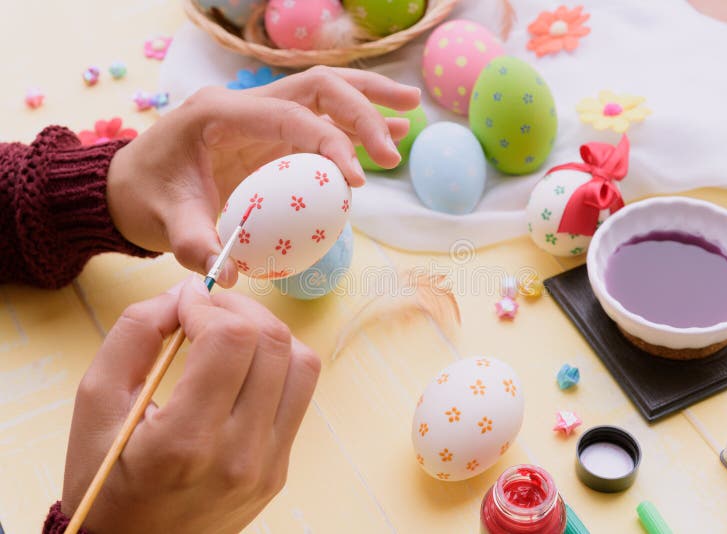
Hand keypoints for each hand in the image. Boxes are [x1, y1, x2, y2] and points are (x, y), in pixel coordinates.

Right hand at [61, 277, 319, 532]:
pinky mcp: (281, 467)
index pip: (230, 340)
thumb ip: (135, 334)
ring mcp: (268, 464)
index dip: (209, 306)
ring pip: (301, 363)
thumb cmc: (105, 477)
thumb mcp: (96, 402)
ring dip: (267, 334)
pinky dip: (279, 365)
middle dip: (240, 310)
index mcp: (185, 441)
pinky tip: (245, 367)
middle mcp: (239, 454)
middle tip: (209, 311)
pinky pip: (301, 395)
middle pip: (273, 343)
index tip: (186, 305)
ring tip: (231, 334)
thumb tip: (185, 292)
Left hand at [106, 67, 420, 286]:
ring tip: (412, 109)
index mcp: (219, 115)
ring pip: (325, 93)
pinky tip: (389, 134)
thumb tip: (229, 278)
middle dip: (362, 111)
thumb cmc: (144, 199)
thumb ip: (195, 247)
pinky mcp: (271, 136)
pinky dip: (355, 127)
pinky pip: (320, 122)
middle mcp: (245, 105)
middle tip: (393, 150)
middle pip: (318, 87)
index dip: (331, 141)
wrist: (128, 188)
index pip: (291, 115)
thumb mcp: (163, 224)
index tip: (357, 182)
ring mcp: (261, 117)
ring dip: (369, 101)